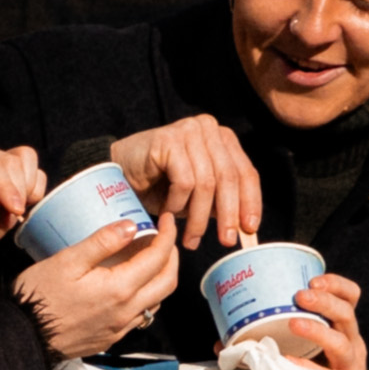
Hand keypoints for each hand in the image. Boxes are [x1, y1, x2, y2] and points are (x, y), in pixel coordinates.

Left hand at [0, 141, 44, 258]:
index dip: (4, 185)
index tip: (15, 210)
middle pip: (10, 161)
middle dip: (17, 190)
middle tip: (11, 217)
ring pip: (26, 159)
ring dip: (27, 188)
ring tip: (13, 212)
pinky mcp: (13, 173)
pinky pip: (35, 171)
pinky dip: (35, 190)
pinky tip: (20, 208)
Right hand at [17, 217, 177, 366]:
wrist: (23, 336)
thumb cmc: (39, 296)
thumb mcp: (67, 261)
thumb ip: (101, 242)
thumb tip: (131, 226)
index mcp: (119, 289)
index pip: (157, 259)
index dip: (167, 236)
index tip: (165, 220)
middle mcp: (126, 312)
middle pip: (167, 283)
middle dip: (172, 257)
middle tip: (164, 238)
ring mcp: (120, 328)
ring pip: (156, 301)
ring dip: (161, 278)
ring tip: (150, 259)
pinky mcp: (110, 338)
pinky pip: (140, 316)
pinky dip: (146, 296)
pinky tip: (131, 286)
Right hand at [114, 120, 260, 251]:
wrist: (118, 173)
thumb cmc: (159, 185)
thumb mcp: (198, 195)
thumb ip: (221, 202)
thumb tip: (247, 227)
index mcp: (222, 138)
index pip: (245, 172)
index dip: (251, 202)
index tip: (250, 229)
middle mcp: (208, 128)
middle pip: (229, 177)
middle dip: (228, 214)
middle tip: (226, 241)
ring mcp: (189, 131)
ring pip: (207, 183)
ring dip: (199, 217)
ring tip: (191, 239)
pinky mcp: (169, 140)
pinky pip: (184, 181)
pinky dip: (178, 203)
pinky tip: (169, 212)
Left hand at [260, 271, 367, 369]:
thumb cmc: (306, 363)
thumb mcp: (294, 339)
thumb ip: (267, 330)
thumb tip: (224, 336)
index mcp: (342, 324)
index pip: (349, 296)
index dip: (335, 285)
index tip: (313, 280)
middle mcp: (351, 340)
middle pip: (346, 313)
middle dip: (324, 301)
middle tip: (300, 296)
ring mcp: (349, 363)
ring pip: (341, 342)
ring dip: (318, 330)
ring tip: (295, 324)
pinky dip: (310, 367)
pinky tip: (293, 360)